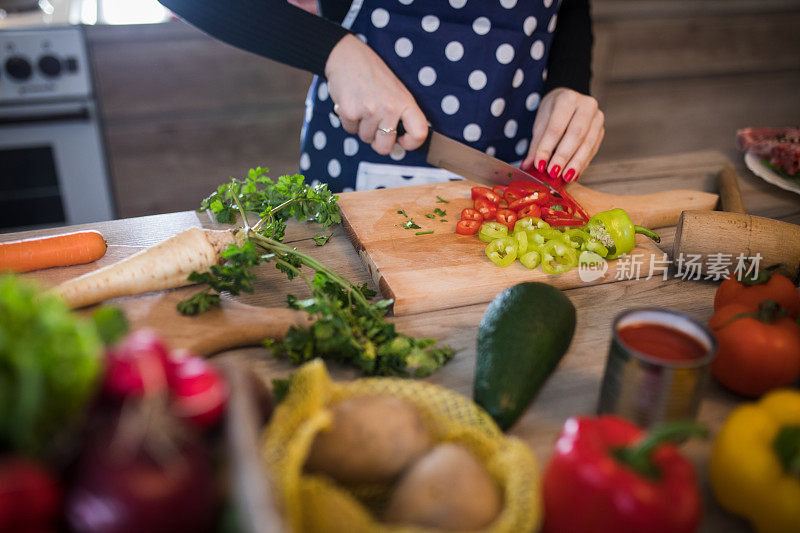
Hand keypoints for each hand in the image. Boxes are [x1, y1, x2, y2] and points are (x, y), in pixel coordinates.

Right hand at [325, 35, 427, 155]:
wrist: (347, 56)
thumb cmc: (372, 74)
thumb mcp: (396, 90)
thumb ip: (402, 114)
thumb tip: (400, 142)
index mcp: (405, 102)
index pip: (419, 133)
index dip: (411, 143)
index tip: (402, 140)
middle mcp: (389, 108)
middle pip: (385, 147)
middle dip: (378, 141)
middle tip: (375, 126)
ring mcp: (369, 111)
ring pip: (366, 138)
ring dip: (362, 128)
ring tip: (362, 106)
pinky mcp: (350, 112)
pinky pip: (351, 130)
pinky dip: (350, 122)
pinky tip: (352, 104)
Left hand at [522, 88, 604, 182]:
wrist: (570, 102)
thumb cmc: (553, 112)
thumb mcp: (541, 123)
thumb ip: (536, 145)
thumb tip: (527, 166)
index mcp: (567, 99)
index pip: (556, 127)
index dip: (547, 148)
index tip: (539, 165)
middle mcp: (587, 105)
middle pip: (576, 134)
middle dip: (563, 156)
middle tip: (553, 173)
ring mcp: (597, 118)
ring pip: (588, 144)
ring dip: (576, 163)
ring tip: (565, 177)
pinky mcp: (601, 131)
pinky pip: (593, 150)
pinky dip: (582, 164)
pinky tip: (573, 173)